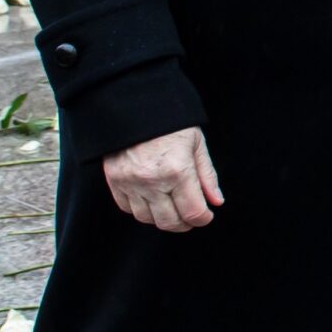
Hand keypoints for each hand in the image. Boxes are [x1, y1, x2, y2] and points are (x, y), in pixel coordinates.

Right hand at [103, 126, 223, 231]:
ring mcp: (130, 183)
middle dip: (185, 224)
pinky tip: (152, 199)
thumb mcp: (197, 144)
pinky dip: (141, 209)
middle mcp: (152, 181)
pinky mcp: (114, 181)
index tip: (206, 216)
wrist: (135, 107)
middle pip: (169, 222)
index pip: (193, 212)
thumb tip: (217, 202)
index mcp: (177, 170)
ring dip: (162, 218)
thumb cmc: (172, 124)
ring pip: (147, 219)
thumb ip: (207, 176)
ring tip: (172, 207)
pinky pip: (127, 208)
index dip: (203, 219)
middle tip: (191, 216)